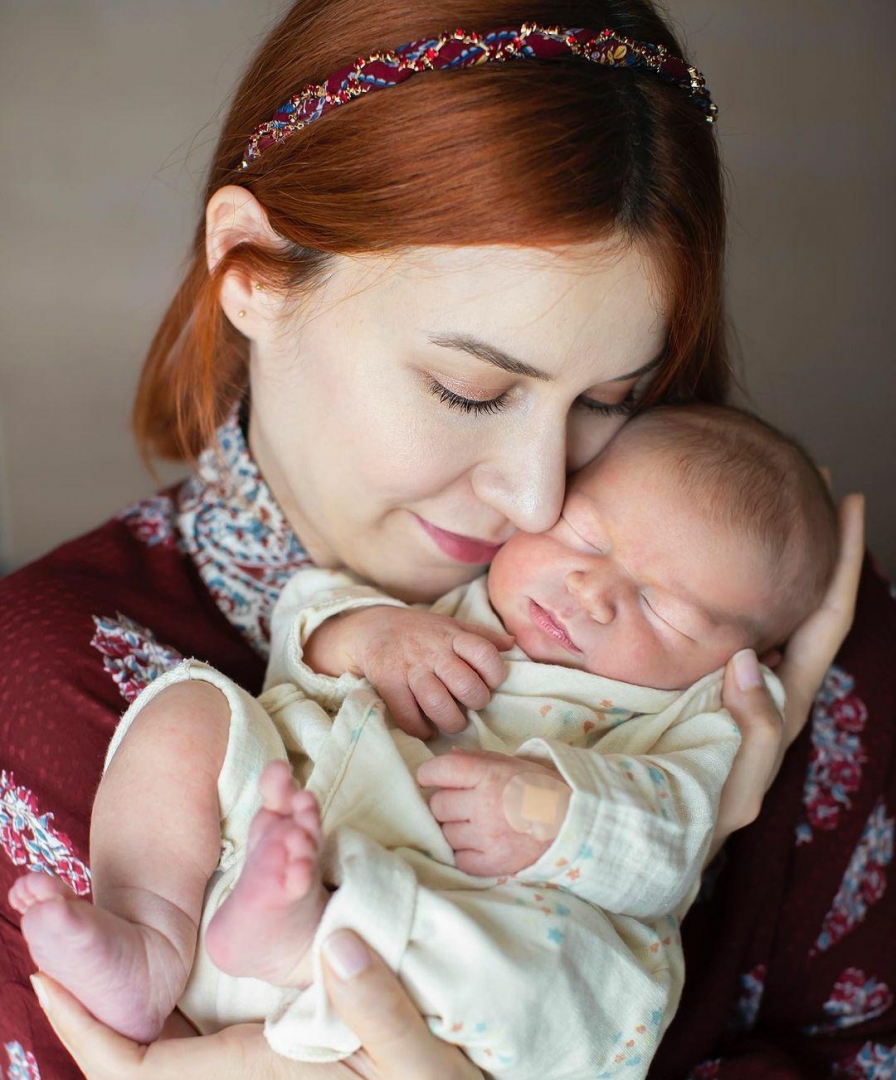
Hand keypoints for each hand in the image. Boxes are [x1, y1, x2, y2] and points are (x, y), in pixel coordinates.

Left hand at [28, 930, 482, 1079]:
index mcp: (255, 1077)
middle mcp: (239, 1079)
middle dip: (93, 1018)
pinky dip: (170, 1013)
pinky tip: (172, 979)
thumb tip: (336, 943)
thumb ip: (378, 1005)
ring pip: (165, 1053)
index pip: (141, 1070)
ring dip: (128, 1014)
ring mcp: (249, 1074)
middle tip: (62, 953)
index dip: (87, 1032)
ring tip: (101, 958)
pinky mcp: (267, 1067)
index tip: (46, 984)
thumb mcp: (418, 1054)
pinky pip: (194, 1047)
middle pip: (139, 1062)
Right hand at [308, 607, 513, 738]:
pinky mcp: (389, 683)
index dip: (495, 673)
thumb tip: (513, 643)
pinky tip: (427, 729)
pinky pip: (409, 716)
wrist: (372, 628)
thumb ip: (481, 636)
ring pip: (439, 705)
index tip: (490, 682)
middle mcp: (433, 651)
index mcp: (452, 636)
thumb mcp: (451, 625)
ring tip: (452, 721)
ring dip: (451, 721)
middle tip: (471, 705)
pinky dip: (422, 729)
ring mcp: (410, 668)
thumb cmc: (420, 631)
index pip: (485, 654)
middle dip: (476, 702)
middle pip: (466, 685)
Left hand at [417, 748, 568, 875]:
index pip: (440, 770)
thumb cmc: (541, 789)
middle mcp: (484, 805)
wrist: (574, 824)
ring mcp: (486, 837)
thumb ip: (478, 759)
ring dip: (454, 829)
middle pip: (438, 805)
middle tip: (463, 803)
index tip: (429, 778)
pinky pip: (458, 858)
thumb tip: (448, 755)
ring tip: (476, 824)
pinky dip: (464, 853)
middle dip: (445, 803)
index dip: (429, 774)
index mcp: (489, 776)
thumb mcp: (513, 763)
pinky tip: (479, 844)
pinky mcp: (492, 864)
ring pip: (445, 833)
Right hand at [714, 492, 864, 848]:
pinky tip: (704, 561)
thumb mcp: (741, 783)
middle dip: (811, 539)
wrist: (665, 832)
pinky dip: (723, 584)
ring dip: (767, 556)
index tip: (848, 503)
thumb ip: (754, 726)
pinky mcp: (705, 675)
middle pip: (803, 596)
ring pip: (763, 604)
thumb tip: (748, 656)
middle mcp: (771, 675)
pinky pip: (719, 619)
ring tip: (759, 505)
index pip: (828, 617)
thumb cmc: (706, 816)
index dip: (843, 561)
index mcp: (789, 695)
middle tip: (805, 481)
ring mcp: (740, 674)